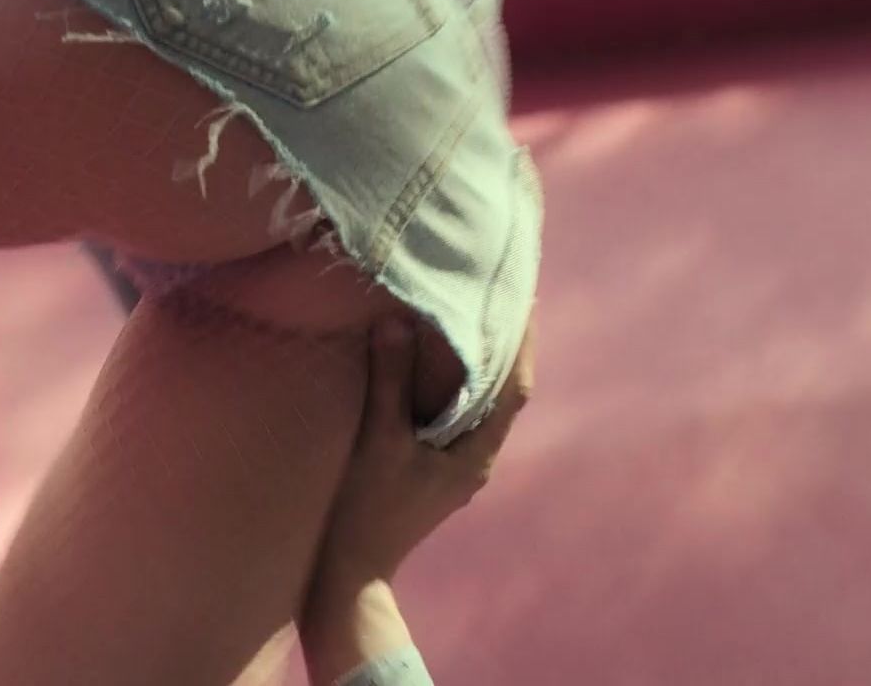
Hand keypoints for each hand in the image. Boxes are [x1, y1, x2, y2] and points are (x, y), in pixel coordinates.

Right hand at [296, 318, 534, 684]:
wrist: (347, 575)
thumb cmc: (364, 509)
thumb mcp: (377, 440)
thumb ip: (389, 380)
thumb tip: (396, 321)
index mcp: (476, 454)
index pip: (514, 387)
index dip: (522, 340)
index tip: (523, 297)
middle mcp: (475, 460)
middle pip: (501, 391)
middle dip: (502, 344)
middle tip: (499, 295)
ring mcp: (455, 467)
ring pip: (477, 403)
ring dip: (477, 363)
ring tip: (470, 316)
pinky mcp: (433, 469)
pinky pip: (453, 415)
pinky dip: (451, 383)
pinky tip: (434, 363)